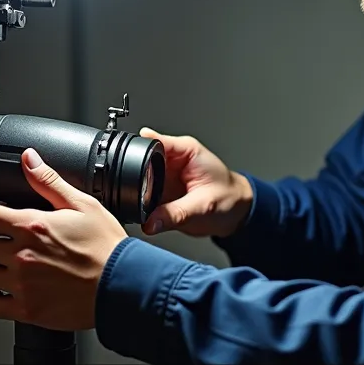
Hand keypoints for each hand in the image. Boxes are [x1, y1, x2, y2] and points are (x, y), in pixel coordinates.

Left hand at [0, 148, 128, 330]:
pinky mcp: (27, 310)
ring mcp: (22, 285)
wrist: (124, 286)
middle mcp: (22, 255)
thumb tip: (29, 159)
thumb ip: (49, 182)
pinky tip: (2, 291)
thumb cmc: (108, 247)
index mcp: (32, 226)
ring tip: (1, 265)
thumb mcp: (82, 205)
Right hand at [138, 128, 252, 238]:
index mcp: (185, 151)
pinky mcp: (160, 192)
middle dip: (133, 177)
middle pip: (139, 161)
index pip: (153, 143)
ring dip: (137, 193)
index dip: (138, 153)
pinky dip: (140, 204)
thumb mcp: (203, 206)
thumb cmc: (228, 198)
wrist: (235, 213)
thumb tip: (149, 222)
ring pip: (138, 180)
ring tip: (147, 206)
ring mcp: (164, 176)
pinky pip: (142, 196)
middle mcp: (171, 161)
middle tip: (138, 195)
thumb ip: (175, 214)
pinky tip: (148, 213)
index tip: (127, 168)